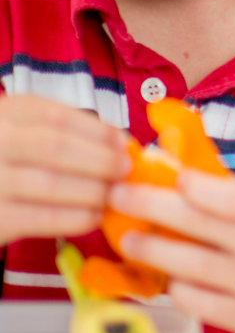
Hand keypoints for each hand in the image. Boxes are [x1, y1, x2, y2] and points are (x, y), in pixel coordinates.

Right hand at [0, 95, 129, 244]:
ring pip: (51, 183)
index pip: (58, 118)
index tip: (124, 143)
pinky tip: (93, 216)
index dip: (98, 131)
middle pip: (56, 147)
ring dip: (92, 191)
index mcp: (10, 114)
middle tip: (124, 170)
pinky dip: (76, 218)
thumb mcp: (31, 131)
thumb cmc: (15, 158)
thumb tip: (121, 145)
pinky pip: (42, 218)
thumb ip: (70, 132)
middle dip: (100, 160)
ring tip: (113, 195)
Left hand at [111, 168, 234, 332]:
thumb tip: (179, 173)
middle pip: (197, 226)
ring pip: (186, 266)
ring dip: (149, 250)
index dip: (190, 185)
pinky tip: (167, 275)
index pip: (230, 196)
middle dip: (149, 208)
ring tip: (128, 239)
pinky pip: (193, 299)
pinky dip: (174, 285)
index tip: (159, 174)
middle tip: (117, 197)